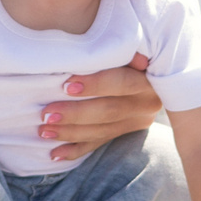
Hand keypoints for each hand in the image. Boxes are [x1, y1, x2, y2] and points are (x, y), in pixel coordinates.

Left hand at [42, 53, 162, 162]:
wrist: (156, 74)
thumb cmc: (133, 50)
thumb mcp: (135, 46)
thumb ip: (122, 48)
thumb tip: (105, 47)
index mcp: (150, 80)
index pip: (122, 83)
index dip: (95, 84)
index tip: (66, 85)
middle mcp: (146, 103)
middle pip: (109, 111)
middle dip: (75, 114)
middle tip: (47, 114)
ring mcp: (136, 121)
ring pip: (101, 130)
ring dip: (70, 132)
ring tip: (44, 130)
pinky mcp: (125, 132)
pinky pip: (98, 144)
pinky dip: (75, 150)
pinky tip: (55, 154)